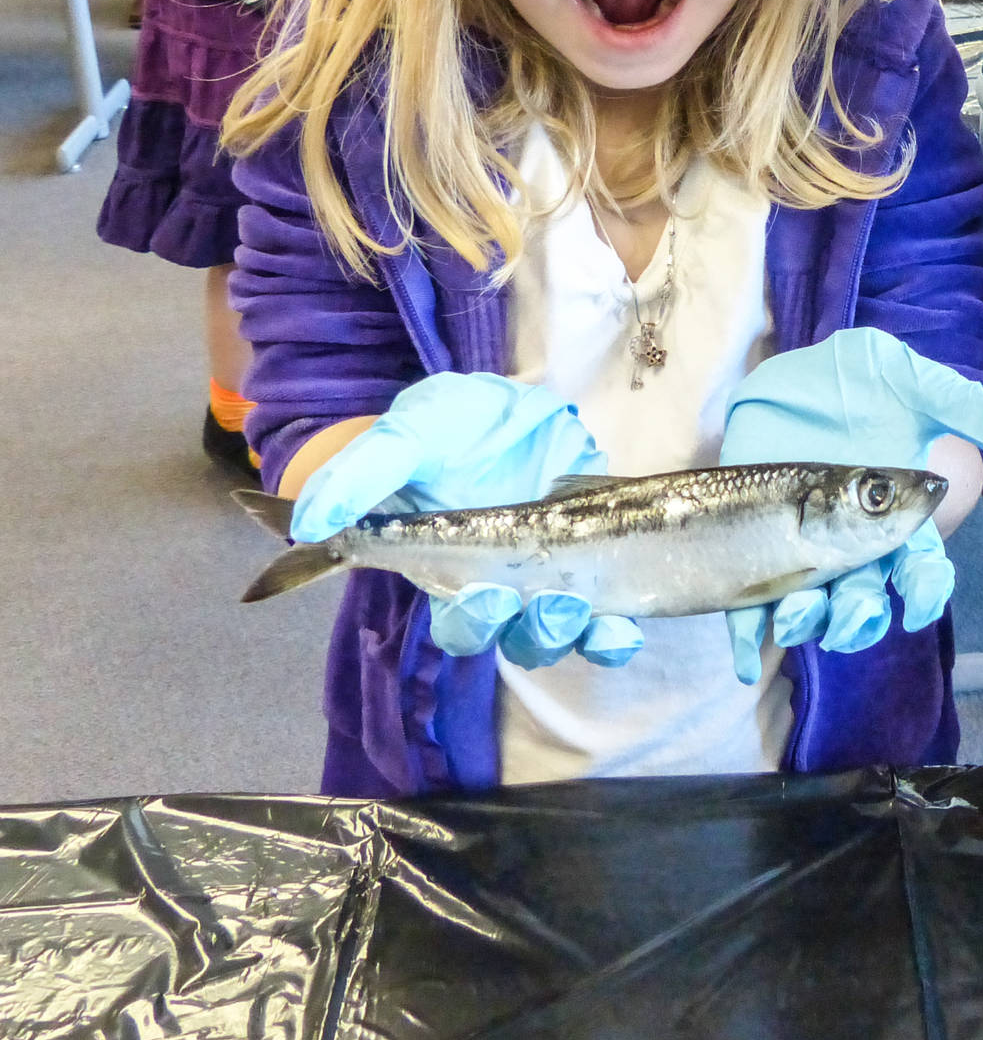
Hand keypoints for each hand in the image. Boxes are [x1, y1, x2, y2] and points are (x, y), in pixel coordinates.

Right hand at [293, 372, 643, 668]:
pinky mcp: (596, 565)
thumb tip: (307, 525)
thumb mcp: (411, 432)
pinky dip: (613, 634)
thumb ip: (362, 474)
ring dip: (562, 631)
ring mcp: (549, 576)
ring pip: (550, 635)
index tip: (481, 597)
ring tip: (571, 603)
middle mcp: (497, 582)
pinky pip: (605, 623)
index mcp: (450, 566)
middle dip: (516, 628)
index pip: (453, 619)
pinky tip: (619, 624)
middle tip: (531, 599)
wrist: (526, 404)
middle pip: (503, 634)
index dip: (468, 622)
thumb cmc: (459, 423)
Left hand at [719, 328, 982, 679]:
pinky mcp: (753, 544)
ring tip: (795, 620)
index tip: (917, 604)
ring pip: (814, 608)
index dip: (923, 594)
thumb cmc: (862, 378)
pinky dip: (748, 635)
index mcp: (899, 517)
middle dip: (862, 617)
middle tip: (851, 614)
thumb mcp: (924, 388)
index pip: (920, 570)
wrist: (789, 364)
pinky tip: (746, 654)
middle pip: (866, 599)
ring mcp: (802, 548)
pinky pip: (750, 602)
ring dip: (808, 625)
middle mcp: (855, 543)